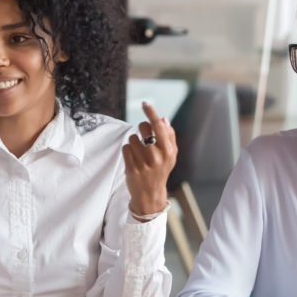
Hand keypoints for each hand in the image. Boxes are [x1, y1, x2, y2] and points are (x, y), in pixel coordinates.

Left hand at [123, 102, 177, 217]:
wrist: (150, 194)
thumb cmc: (161, 170)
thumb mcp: (171, 154)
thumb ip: (169, 136)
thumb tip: (163, 119)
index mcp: (168, 151)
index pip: (158, 126)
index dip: (151, 112)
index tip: (145, 103)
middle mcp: (156, 156)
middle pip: (142, 128)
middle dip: (141, 129)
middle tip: (144, 137)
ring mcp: (143, 162)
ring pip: (132, 138)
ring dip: (134, 142)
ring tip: (139, 153)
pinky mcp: (131, 167)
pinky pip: (125, 148)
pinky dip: (128, 151)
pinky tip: (133, 159)